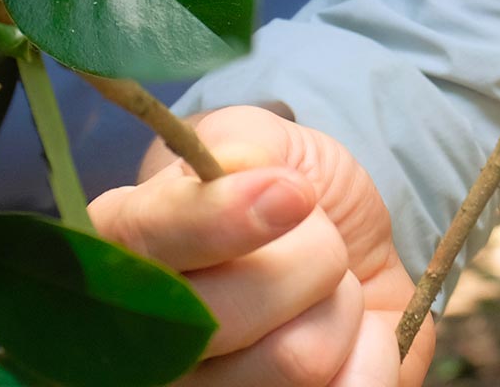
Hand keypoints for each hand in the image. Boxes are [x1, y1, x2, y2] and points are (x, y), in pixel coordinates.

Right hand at [89, 106, 434, 386]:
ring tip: (327, 292)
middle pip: (225, 316)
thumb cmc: (295, 193)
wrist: (353, 253)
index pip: (139, 242)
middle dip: (308, 258)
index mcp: (125, 248)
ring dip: (342, 308)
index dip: (216, 221)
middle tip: (316, 242)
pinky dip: (373, 355)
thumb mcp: (264, 139)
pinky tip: (355, 335)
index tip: (293, 194)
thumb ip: (240, 142)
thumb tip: (241, 167)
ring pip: (294, 360)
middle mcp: (145, 339)